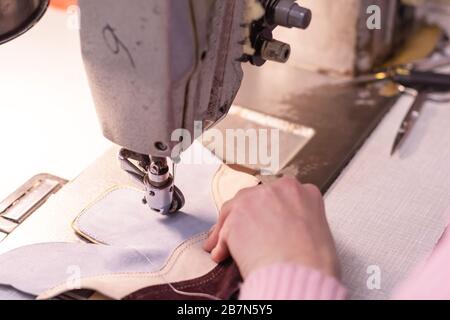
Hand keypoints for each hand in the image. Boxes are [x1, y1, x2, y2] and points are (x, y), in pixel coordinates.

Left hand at [203, 176, 339, 278]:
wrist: (300, 272)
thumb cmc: (314, 262)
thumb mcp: (317, 230)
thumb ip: (297, 220)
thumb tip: (280, 230)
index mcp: (303, 192)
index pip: (278, 197)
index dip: (267, 213)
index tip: (263, 224)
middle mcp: (278, 189)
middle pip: (252, 199)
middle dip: (245, 217)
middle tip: (242, 236)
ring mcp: (255, 199)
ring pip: (234, 210)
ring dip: (228, 230)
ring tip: (225, 249)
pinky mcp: (236, 214)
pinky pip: (224, 230)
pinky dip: (221, 243)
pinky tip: (222, 255)